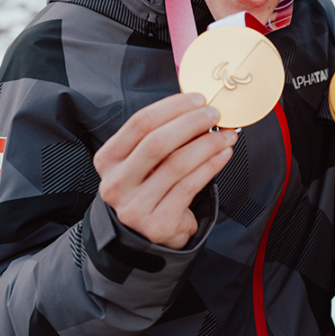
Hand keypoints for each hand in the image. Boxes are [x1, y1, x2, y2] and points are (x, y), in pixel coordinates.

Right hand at [93, 93, 235, 248]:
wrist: (146, 235)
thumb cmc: (149, 188)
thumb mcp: (143, 161)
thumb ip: (161, 134)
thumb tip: (197, 106)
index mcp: (108, 160)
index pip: (139, 124)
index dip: (172, 107)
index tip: (198, 99)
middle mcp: (115, 184)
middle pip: (156, 143)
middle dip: (191, 123)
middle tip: (215, 114)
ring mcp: (134, 207)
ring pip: (176, 165)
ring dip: (207, 145)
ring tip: (226, 135)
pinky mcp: (156, 223)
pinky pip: (189, 187)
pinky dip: (211, 166)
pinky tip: (223, 155)